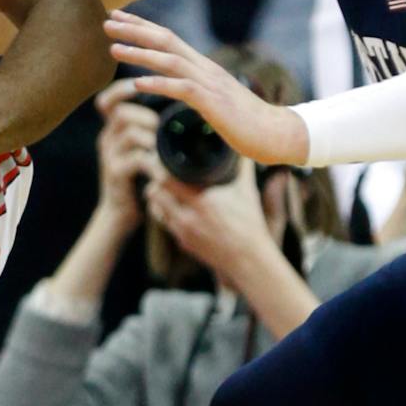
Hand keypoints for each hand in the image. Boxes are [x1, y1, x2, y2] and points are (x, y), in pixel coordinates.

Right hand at [94, 79, 159, 223]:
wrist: (120, 217)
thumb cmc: (139, 181)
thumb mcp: (143, 153)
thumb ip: (153, 134)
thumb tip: (181, 115)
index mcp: (114, 130)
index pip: (108, 100)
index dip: (122, 89)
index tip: (141, 85)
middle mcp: (107, 139)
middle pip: (121, 112)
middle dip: (147, 116)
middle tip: (165, 128)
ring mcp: (109, 156)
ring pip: (129, 132)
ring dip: (153, 136)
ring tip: (169, 148)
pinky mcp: (115, 174)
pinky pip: (136, 159)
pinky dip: (155, 160)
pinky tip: (167, 167)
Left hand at [106, 10, 309, 165]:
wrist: (276, 134)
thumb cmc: (245, 121)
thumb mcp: (214, 100)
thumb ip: (196, 89)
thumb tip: (179, 87)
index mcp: (203, 67)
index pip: (168, 38)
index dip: (142, 26)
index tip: (118, 16)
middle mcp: (205, 69)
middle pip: (166, 41)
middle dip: (135, 30)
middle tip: (107, 21)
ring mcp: (210, 84)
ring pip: (170, 61)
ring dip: (140, 53)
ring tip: (114, 49)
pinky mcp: (213, 103)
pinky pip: (182, 89)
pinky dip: (159, 84)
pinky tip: (138, 84)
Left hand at [145, 160, 275, 279]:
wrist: (248, 259)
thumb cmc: (250, 224)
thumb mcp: (247, 192)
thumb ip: (244, 167)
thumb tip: (244, 146)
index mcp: (202, 202)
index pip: (166, 179)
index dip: (161, 167)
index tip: (163, 159)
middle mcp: (188, 218)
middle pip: (154, 192)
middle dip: (155, 180)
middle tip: (160, 171)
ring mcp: (183, 232)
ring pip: (155, 208)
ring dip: (158, 197)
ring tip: (166, 188)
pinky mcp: (183, 243)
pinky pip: (165, 223)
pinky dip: (166, 212)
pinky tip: (174, 205)